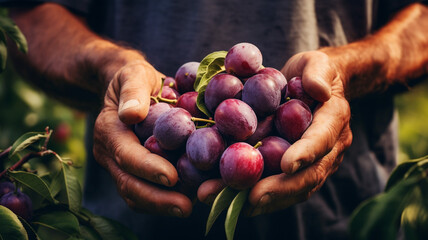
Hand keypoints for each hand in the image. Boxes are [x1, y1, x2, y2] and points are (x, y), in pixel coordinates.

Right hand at [93, 61, 192, 216]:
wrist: (128, 88)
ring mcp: (119, 165)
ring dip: (160, 205)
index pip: (126, 154)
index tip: (171, 177)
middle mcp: (109, 152)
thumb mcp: (134, 73)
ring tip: (189, 208)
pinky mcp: (131, 171)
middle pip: (128, 183)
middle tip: (186, 207)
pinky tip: (186, 199)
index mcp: (109, 129)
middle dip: (156, 198)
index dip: (148, 167)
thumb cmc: (135, 78)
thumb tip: (132, 113)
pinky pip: (143, 192)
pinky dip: (162, 200)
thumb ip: (133, 90)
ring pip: (134, 194)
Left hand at [198, 51, 352, 215]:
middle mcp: (327, 149)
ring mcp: (313, 163)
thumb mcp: (317, 63)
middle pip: (308, 175)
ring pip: (293, 188)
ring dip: (264, 199)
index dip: (307, 152)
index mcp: (333, 121)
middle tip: (252, 197)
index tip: (288, 165)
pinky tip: (231, 202)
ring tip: (230, 204)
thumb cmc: (313, 73)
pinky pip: (280, 187)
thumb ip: (318, 72)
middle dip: (281, 188)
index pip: (322, 139)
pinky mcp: (295, 170)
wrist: (313, 88)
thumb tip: (318, 89)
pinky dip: (257, 197)